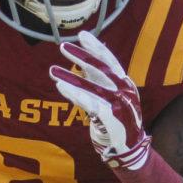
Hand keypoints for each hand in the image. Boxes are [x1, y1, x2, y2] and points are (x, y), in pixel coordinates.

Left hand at [49, 30, 151, 170]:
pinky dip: (74, 93)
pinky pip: (89, 103)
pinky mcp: (111, 118)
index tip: (82, 35)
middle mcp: (124, 91)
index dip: (96, 47)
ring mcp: (119, 104)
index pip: (110, 61)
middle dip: (82, 56)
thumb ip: (100, 80)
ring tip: (52, 70)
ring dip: (70, 77)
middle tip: (62, 47)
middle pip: (102, 69)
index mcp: (125, 83)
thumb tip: (84, 60)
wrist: (129, 147)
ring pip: (92, 86)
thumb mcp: (112, 96)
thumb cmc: (118, 119)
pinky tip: (61, 87)